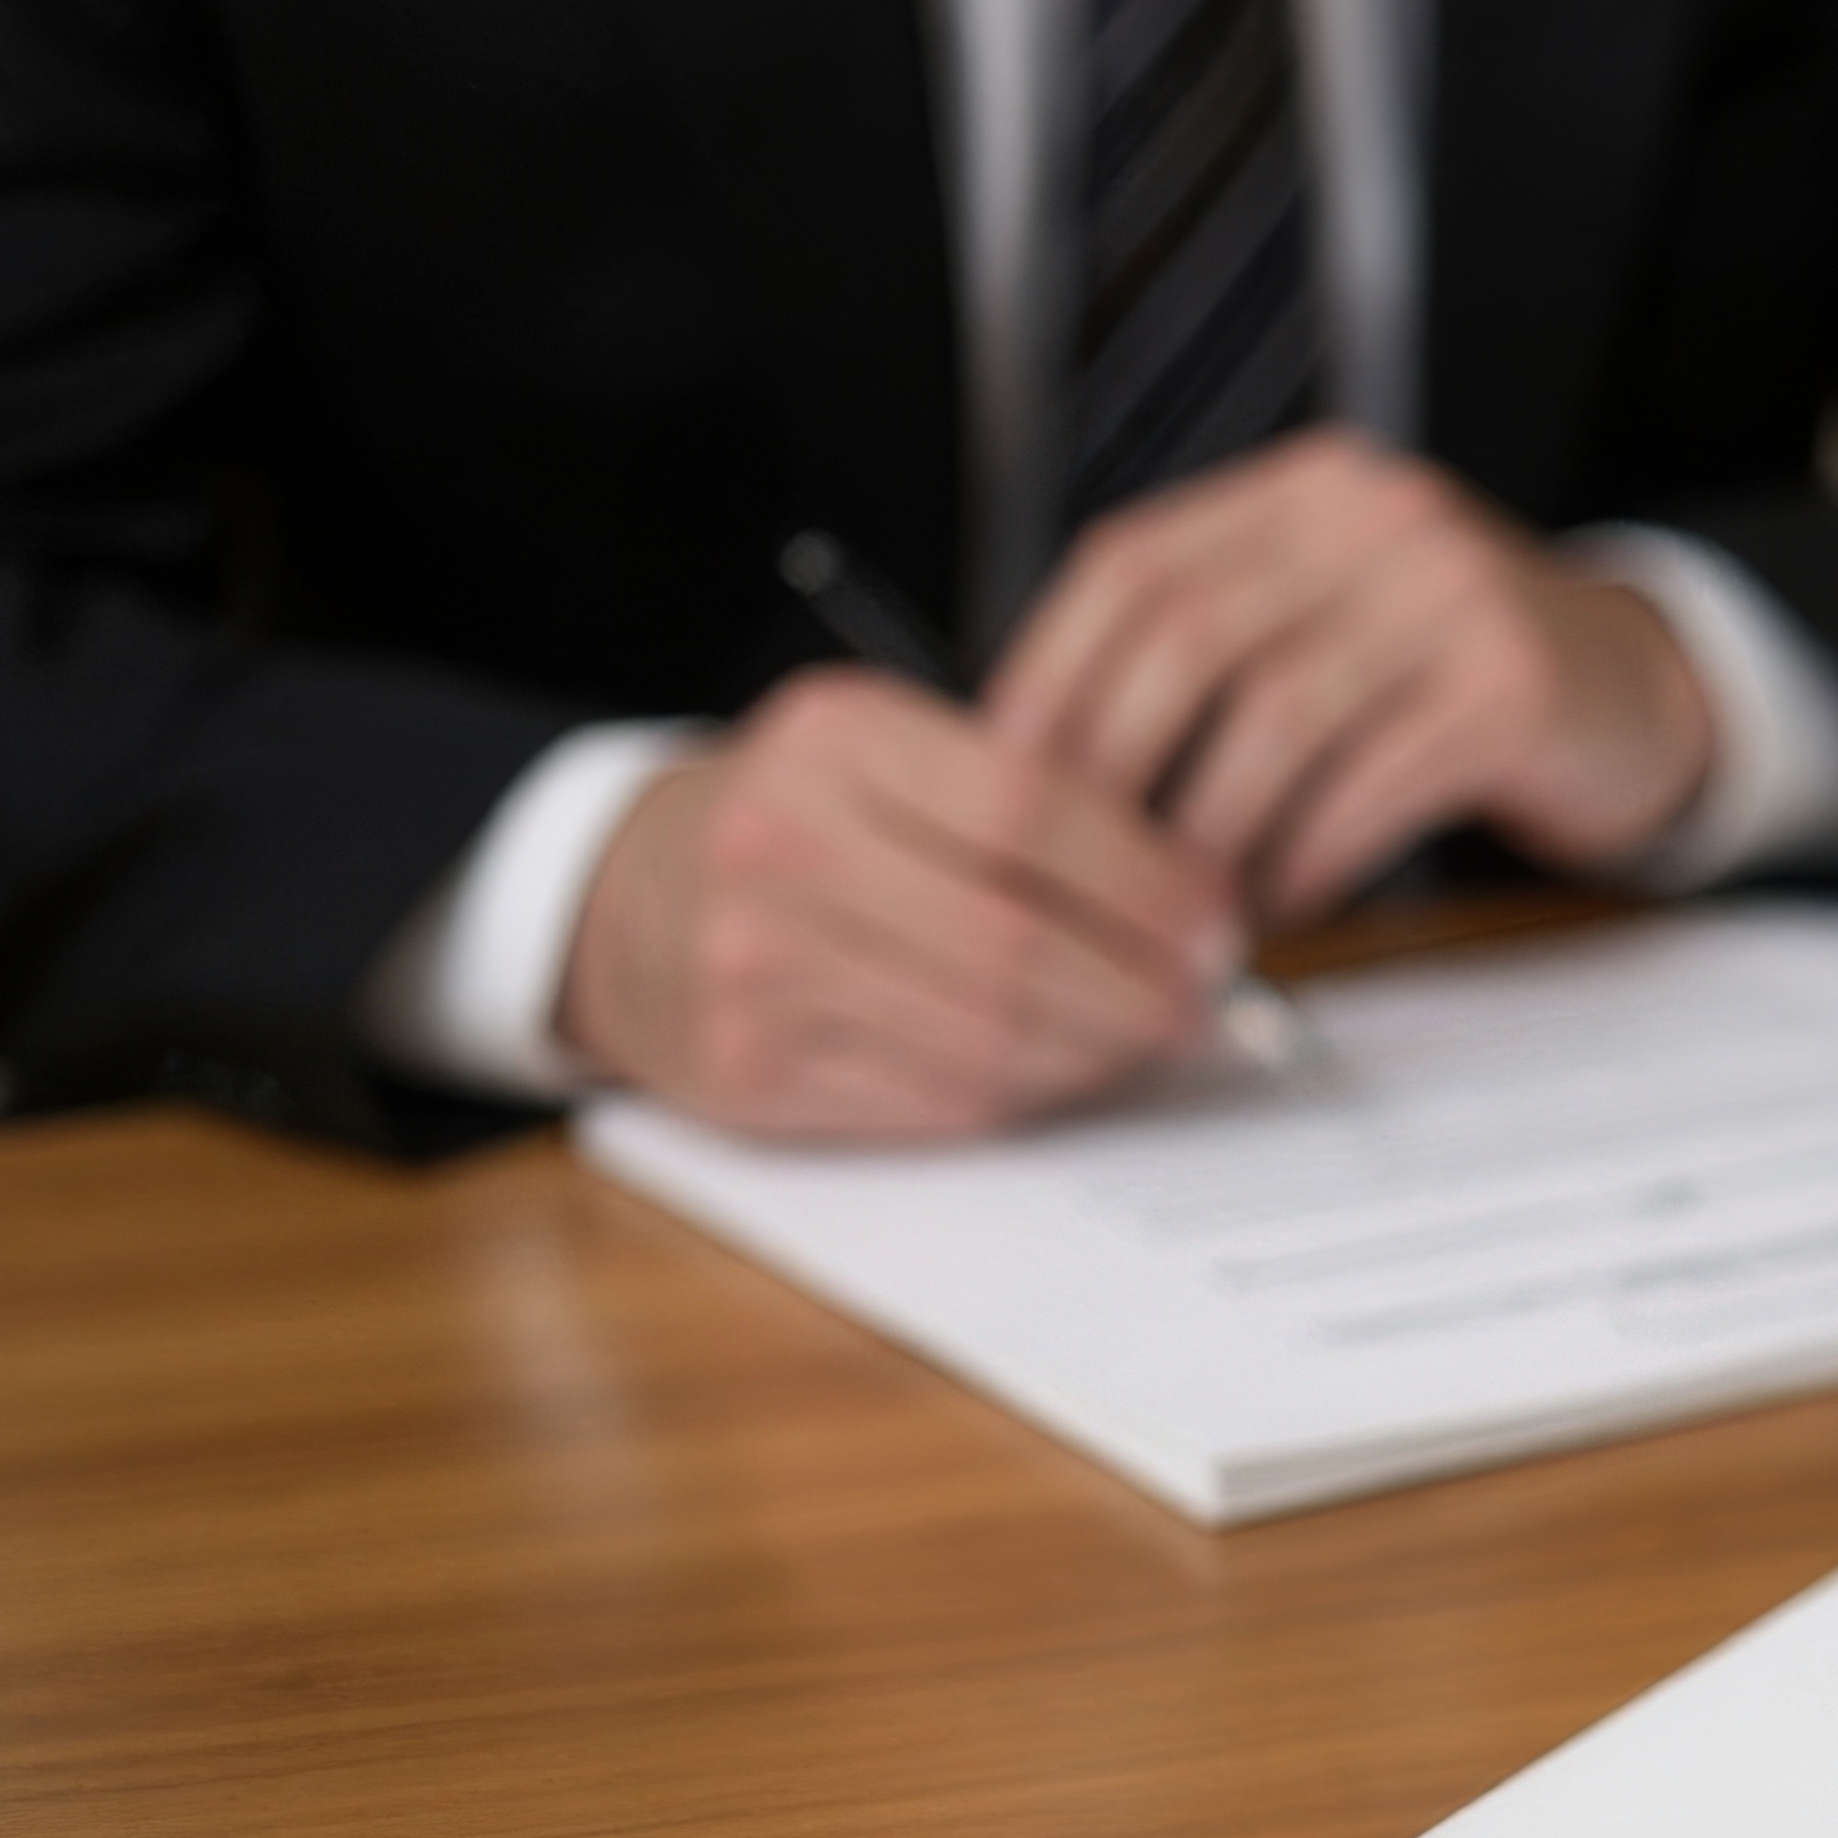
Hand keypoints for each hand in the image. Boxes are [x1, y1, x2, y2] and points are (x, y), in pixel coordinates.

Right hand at [559, 668, 1236, 1136]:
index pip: (1032, 808)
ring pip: (982, 1036)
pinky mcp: (748, 1071)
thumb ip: (1026, 795)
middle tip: (1208, 998)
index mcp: (837, 737)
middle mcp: (781, 845)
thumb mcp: (891, 751)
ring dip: (1098, 1050)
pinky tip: (1065, 1066)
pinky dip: (1025, 1091)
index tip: (1220, 917)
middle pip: (1013, 941)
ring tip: (1150, 1035)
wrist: (618, 899)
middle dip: (1140, 984)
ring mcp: (753, 967)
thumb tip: (1197, 901)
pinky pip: (933, 1100)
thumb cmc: (805, 818)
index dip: (1149, 879)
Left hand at [984, 432, 1715, 925]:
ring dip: (1215, 836)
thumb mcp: (1322, 620)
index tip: (1000, 789)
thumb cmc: (1437, 681)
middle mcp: (1374, 515)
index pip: (1132, 561)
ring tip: (1189, 915)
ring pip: (1277, 715)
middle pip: (1192, 635)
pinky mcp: (1512, 682)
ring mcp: (1453, 589)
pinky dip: (1311, 856)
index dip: (1051, 677)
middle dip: (1117, 774)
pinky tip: (1288, 903)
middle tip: (1082, 879)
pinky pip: (1373, 780)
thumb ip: (1205, 654)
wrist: (1635, 694)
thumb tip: (1033, 771)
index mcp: (1301, 489)